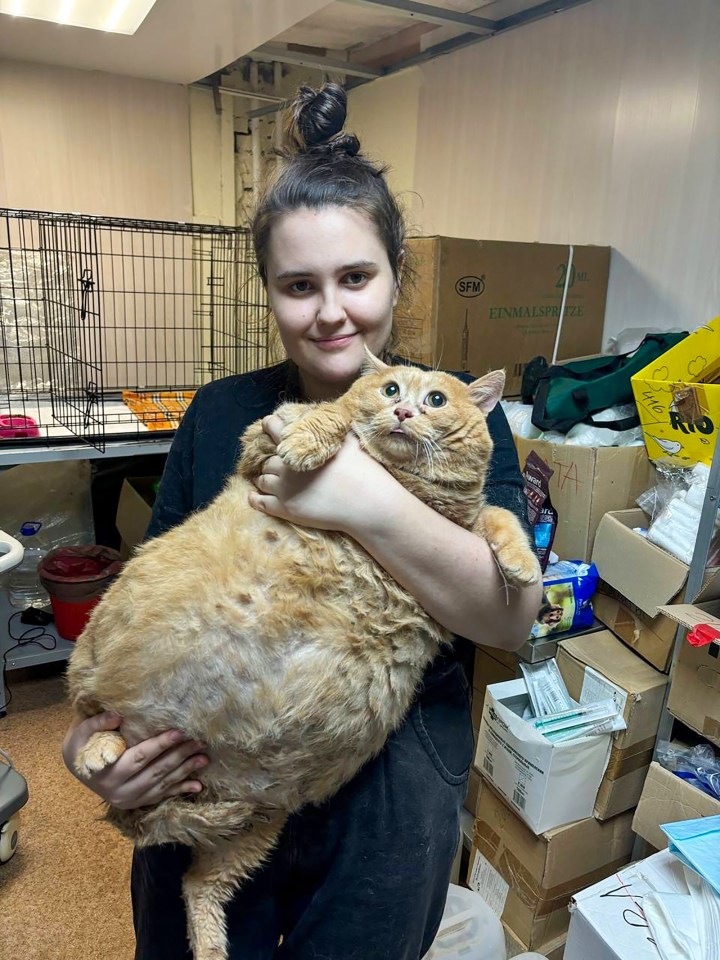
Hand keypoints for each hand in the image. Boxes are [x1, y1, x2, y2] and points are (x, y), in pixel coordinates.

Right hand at [62, 711, 208, 810]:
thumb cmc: (81, 746)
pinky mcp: (137, 803)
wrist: (77, 769)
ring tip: (204, 758)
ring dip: (185, 771)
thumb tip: (118, 715)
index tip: (179, 731)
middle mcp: (120, 790)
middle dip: (180, 755)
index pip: (140, 756)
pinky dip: (180, 790)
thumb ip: (97, 723)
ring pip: (162, 784)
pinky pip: (161, 797)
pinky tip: (197, 786)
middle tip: (200, 741)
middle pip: (156, 771)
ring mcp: (129, 799)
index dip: (160, 744)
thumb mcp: (80, 733)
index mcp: (108, 772)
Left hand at [248, 414, 395, 533]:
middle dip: (274, 461)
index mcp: (299, 446)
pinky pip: (260, 502)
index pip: (274, 428)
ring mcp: (283, 488)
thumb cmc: (361, 470)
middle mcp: (286, 465)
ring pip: (262, 480)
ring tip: (273, 480)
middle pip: (268, 460)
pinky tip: (254, 496)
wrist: (365, 502)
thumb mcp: (347, 440)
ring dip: (266, 478)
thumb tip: (326, 419)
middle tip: (282, 465)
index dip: (269, 426)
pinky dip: (255, 498)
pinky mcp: (285, 509)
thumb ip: (330, 430)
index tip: (268, 425)